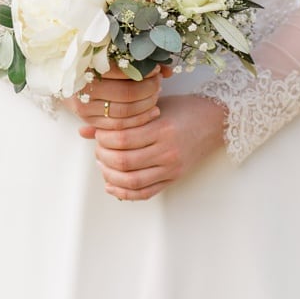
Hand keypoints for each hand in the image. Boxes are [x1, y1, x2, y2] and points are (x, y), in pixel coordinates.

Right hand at [61, 63, 167, 131]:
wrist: (63, 76)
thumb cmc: (92, 61)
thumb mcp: (110, 54)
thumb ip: (138, 60)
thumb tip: (167, 70)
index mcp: (86, 65)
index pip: (122, 71)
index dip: (144, 71)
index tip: (156, 69)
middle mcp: (83, 88)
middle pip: (126, 94)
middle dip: (148, 89)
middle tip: (158, 82)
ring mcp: (84, 107)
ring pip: (124, 112)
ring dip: (146, 104)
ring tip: (156, 94)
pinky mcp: (89, 120)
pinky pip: (120, 126)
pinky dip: (140, 119)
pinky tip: (152, 111)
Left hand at [85, 94, 226, 201]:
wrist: (216, 121)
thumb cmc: (184, 108)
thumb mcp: (153, 106)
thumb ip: (121, 118)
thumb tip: (84, 130)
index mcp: (162, 129)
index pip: (121, 139)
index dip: (103, 139)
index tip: (99, 134)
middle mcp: (167, 151)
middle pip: (123, 161)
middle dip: (103, 157)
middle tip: (98, 149)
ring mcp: (171, 168)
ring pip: (131, 181)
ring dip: (110, 175)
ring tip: (103, 165)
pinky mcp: (173, 179)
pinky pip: (144, 193)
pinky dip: (124, 193)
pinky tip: (112, 185)